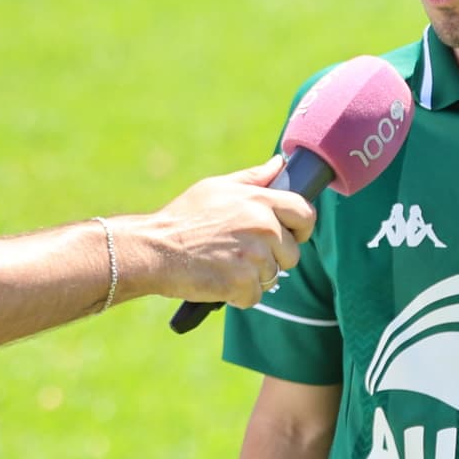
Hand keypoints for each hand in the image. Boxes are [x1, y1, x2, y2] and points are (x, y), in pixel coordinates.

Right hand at [134, 158, 315, 307]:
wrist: (154, 249)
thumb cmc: (183, 217)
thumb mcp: (217, 188)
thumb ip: (254, 177)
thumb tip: (280, 163)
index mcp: (260, 200)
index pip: (305, 213)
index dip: (301, 227)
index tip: (290, 234)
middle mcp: (263, 227)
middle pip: (292, 252)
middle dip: (273, 258)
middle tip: (242, 253)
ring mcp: (254, 257)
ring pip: (273, 276)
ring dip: (252, 277)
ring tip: (224, 264)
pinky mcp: (243, 283)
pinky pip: (254, 296)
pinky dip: (238, 295)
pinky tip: (218, 280)